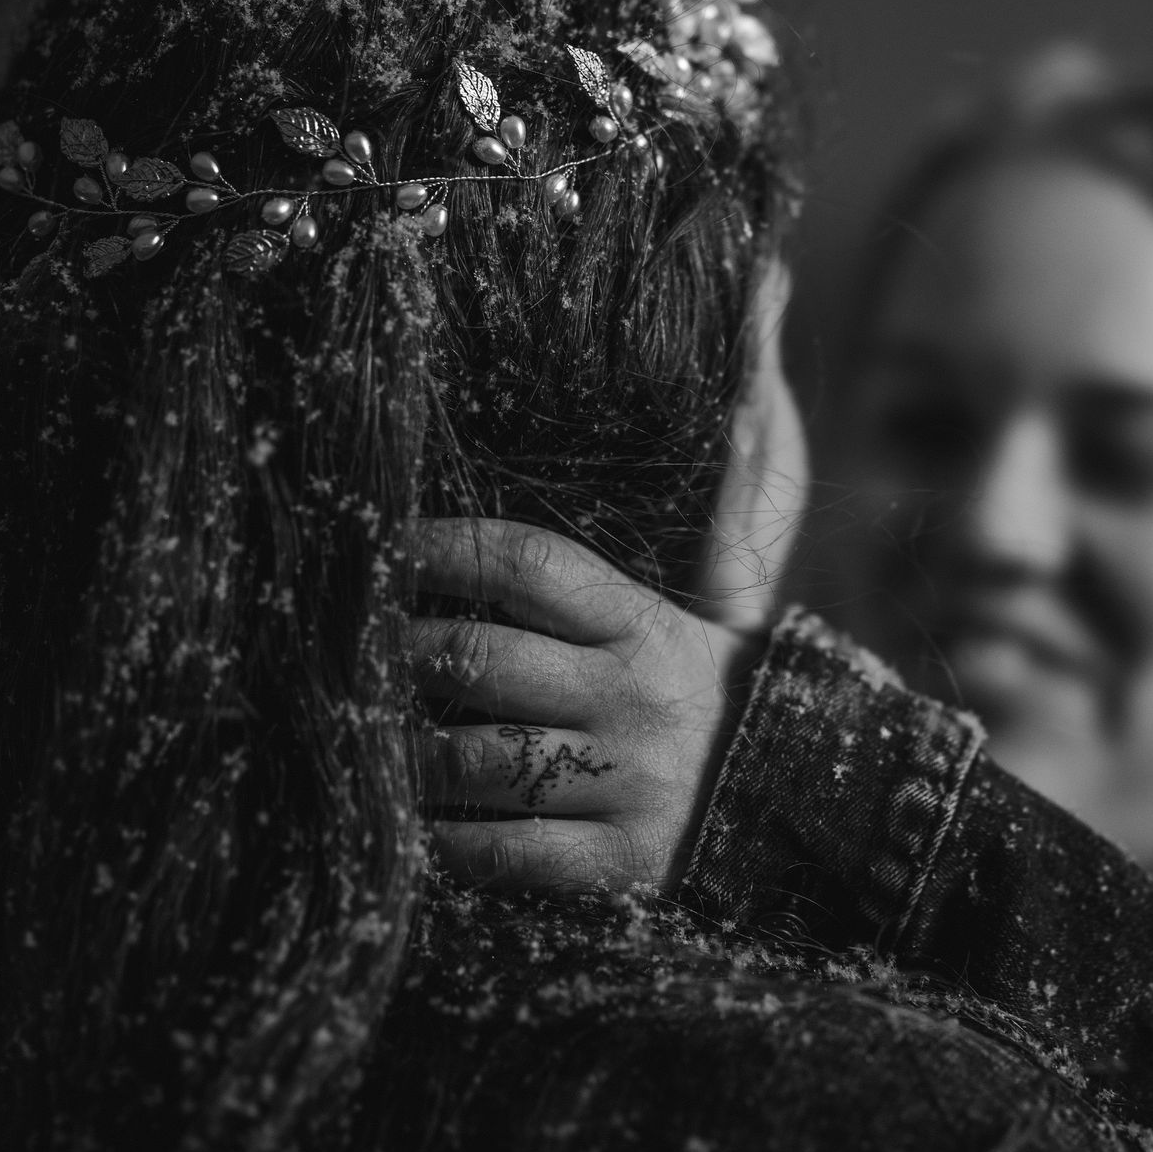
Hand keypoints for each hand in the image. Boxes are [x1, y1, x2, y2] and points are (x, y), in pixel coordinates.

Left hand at [409, 261, 806, 891]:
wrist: (814, 807)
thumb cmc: (721, 687)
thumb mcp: (714, 599)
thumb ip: (702, 491)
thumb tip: (763, 285)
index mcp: (653, 623)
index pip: (531, 564)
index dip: (441, 548)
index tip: (382, 542)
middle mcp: (637, 696)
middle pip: (479, 658)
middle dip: (395, 653)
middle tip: (338, 647)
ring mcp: (628, 784)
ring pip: (475, 762)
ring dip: (400, 752)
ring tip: (355, 739)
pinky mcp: (618, 867)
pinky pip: (500, 852)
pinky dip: (439, 842)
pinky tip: (403, 828)